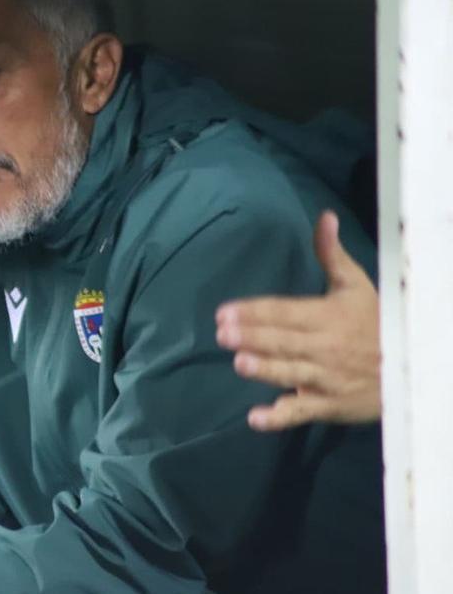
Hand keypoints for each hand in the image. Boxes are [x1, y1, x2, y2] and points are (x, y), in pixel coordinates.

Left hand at [216, 211, 380, 429]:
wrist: (411, 365)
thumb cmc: (376, 322)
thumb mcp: (356, 285)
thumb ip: (332, 254)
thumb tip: (324, 218)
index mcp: (327, 316)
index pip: (285, 312)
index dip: (255, 312)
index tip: (225, 312)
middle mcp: (325, 347)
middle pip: (284, 341)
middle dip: (254, 337)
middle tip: (223, 333)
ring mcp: (326, 378)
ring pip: (292, 373)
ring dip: (267, 369)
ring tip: (240, 363)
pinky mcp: (328, 405)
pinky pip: (302, 411)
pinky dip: (279, 417)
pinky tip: (256, 418)